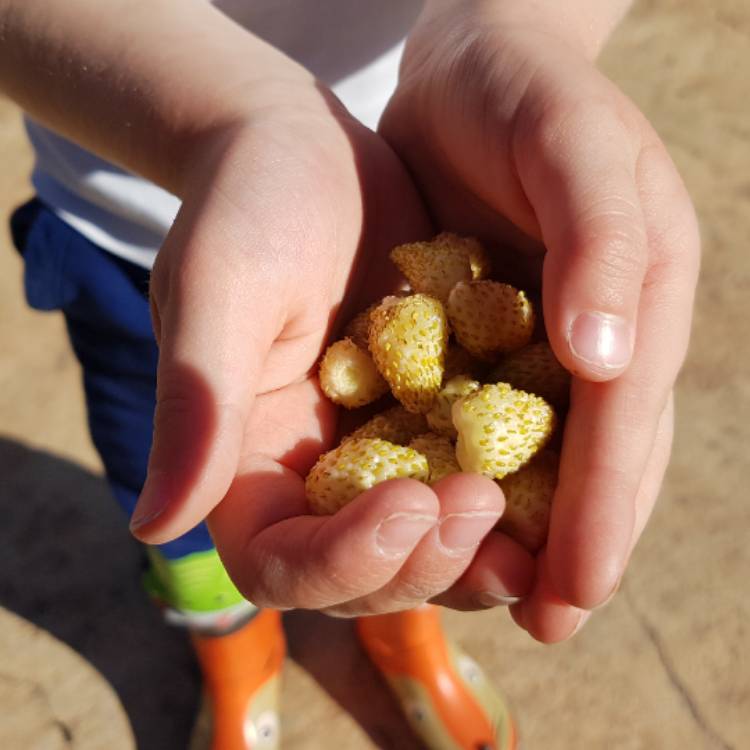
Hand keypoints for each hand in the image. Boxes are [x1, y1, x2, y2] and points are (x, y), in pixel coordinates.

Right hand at [130, 85, 534, 615]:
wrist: (305, 151)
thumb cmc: (244, 207)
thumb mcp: (217, 293)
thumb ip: (197, 406)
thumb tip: (154, 525)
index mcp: (247, 469)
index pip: (281, 565)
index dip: (344, 561)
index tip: (410, 503)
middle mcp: (313, 478)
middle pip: (368, 574)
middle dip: (429, 561)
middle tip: (486, 504)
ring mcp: (377, 452)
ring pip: (432, 543)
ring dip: (484, 546)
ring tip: (536, 513)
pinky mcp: (432, 417)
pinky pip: (477, 473)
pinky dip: (518, 488)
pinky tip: (561, 468)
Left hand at [379, 1, 699, 639]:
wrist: (472, 60)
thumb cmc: (524, 91)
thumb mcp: (573, 144)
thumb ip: (601, 243)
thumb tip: (610, 360)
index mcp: (635, 296)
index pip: (619, 425)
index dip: (601, 513)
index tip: (572, 596)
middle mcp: (597, 332)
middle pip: (591, 457)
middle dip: (569, 543)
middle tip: (542, 621)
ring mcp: (544, 337)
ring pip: (541, 452)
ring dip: (521, 525)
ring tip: (494, 594)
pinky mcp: (487, 330)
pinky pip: (485, 417)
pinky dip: (471, 471)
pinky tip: (443, 514)